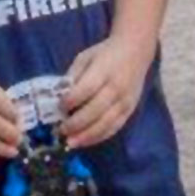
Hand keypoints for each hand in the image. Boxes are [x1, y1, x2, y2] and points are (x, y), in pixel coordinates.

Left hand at [63, 33, 151, 148]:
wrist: (135, 52)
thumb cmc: (106, 53)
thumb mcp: (85, 57)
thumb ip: (73, 75)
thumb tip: (58, 94)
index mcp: (103, 71)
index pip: (86, 89)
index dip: (71, 101)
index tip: (59, 107)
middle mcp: (116, 88)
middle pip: (95, 111)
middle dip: (76, 123)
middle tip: (60, 131)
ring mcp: (125, 102)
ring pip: (105, 124)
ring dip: (86, 136)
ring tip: (70, 143)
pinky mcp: (130, 111)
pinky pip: (114, 128)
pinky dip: (99, 137)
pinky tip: (86, 141)